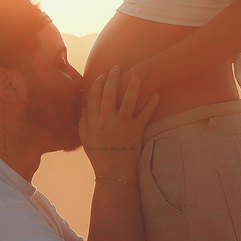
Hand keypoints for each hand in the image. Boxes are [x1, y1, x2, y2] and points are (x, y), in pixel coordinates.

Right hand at [79, 66, 158, 184]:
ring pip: (128, 100)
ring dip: (133, 86)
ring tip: (137, 74)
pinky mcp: (136, 130)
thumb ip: (84, 121)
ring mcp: (123, 124)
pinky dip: (151, 104)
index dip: (97, 84)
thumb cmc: (99, 156)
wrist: (114, 173)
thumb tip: (85, 105)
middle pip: (109, 94)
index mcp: (93, 121)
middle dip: (113, 78)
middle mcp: (107, 120)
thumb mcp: (86, 139)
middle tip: (118, 67)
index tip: (102, 76)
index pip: (93, 97)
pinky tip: (156, 94)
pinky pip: (145, 114)